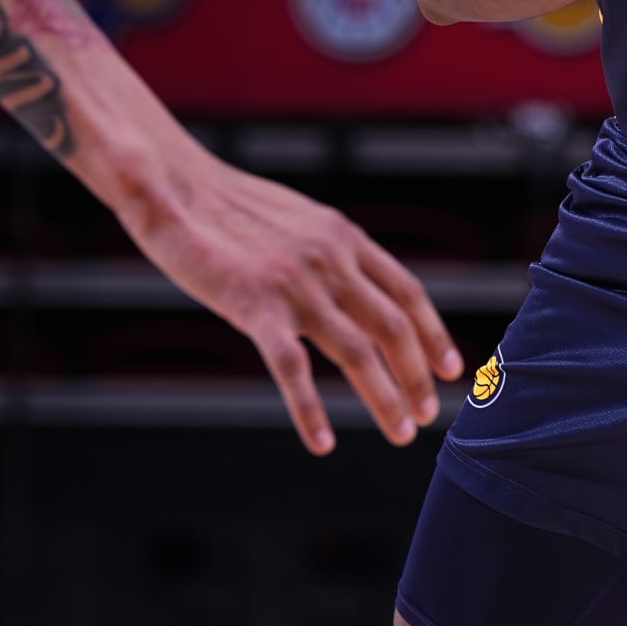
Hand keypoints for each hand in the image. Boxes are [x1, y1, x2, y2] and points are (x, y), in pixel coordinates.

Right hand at [122, 147, 462, 454]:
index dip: (434, 333)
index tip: (452, 369)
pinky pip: (291, 369)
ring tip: (401, 432)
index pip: (406, 292)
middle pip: (393, 327)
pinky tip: (322, 442)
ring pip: (356, 353)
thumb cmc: (230, 208)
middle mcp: (331, 261)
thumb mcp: (298, 220)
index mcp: (344, 238)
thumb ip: (330, 253)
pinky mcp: (254, 307)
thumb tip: (357, 287)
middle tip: (428, 415)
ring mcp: (296, 286)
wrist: (174, 183)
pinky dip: (310, 409)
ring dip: (385, 397)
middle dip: (417, 376)